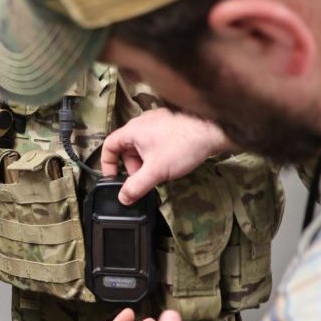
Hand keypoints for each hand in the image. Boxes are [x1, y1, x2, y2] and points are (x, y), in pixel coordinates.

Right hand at [101, 109, 232, 204]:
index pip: (109, 146)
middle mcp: (142, 123)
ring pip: (142, 145)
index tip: (114, 179)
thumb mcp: (155, 171)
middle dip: (132, 167)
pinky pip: (155, 141)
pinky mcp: (171, 124)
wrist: (213, 130)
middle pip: (126, 148)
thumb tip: (123, 198)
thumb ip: (136, 186)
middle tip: (144, 180)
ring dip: (146, 162)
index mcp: (132, 130)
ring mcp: (157, 121)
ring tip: (160, 173)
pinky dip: (157, 154)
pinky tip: (171, 162)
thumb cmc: (182, 145)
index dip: (107, 164)